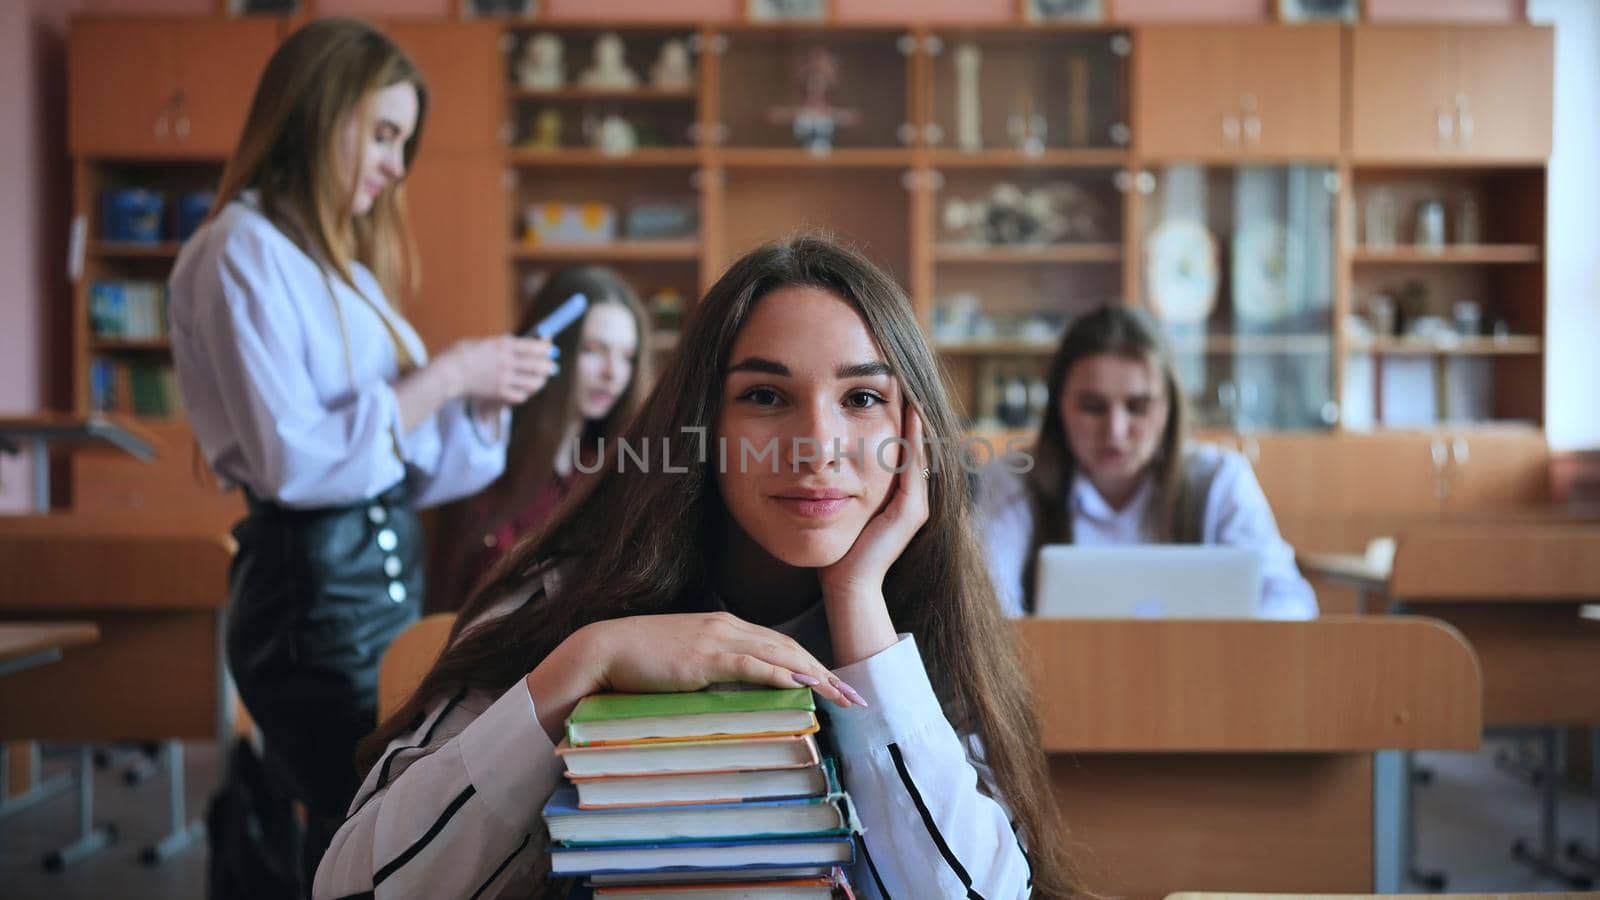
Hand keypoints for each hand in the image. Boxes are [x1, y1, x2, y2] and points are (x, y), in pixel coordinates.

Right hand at [441, 335, 555, 405]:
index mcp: (503, 345)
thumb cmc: (461, 355)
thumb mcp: (482, 342)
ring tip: (540, 380)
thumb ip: (501, 345)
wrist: (447, 373)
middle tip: (551, 367)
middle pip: (538, 365)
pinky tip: (523, 391)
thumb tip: (518, 345)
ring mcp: (504, 378)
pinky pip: (521, 395)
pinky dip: (524, 393)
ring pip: (533, 382)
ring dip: (539, 381)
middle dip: (548, 366)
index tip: (551, 350)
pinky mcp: (499, 393)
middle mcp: (507, 362)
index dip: (546, 349)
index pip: (533, 347)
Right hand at [527, 612, 863, 740]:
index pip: (779, 645)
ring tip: (842, 696)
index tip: (836, 685)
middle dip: (827, 672)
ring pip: (780, 654)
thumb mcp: (685, 662)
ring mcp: (717, 639)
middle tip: (854, 696)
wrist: (603, 650)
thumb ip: (713, 670)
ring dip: (817, 675)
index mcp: (724, 626)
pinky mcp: (704, 657)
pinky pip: (753, 665)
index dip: (812, 664)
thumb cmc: (639, 661)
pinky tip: (806, 685)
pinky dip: (784, 674)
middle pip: (790, 648)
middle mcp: (727, 627)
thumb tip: (737, 693)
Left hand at [819, 402, 929, 603]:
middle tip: (901, 379)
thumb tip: (814, 455)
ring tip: (907, 387)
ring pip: (917, 451)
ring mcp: (916, 504)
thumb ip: (834, 483)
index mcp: (895, 496)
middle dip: (906, 413)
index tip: (884, 388)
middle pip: (913, 446)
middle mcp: (912, 498)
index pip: (898, 449)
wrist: (845, 584)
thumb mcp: (834, 504)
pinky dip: (912, 439)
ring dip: (914, 419)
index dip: (894, 419)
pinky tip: (907, 413)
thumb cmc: (834, 549)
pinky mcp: (913, 512)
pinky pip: (914, 466)